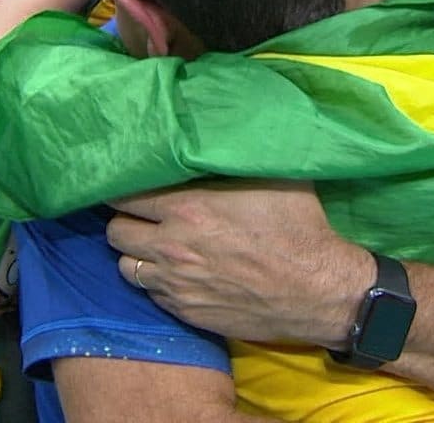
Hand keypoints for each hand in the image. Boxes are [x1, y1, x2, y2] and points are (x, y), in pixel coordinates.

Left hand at [106, 180, 372, 346]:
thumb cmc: (298, 228)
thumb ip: (237, 155)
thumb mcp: (273, 177)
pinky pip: (151, 295)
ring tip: (156, 246)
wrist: (317, 290)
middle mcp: (171, 247)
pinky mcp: (187, 312)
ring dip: (137, 254)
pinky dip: (157, 282)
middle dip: (127, 220)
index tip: (130, 184)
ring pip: (126, 267)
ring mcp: (176, 284)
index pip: (124, 195)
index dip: (123, 188)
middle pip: (117, 232)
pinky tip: (177, 272)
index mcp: (187, 209)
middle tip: (144, 215)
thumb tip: (226, 121)